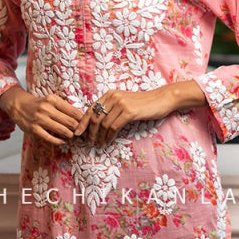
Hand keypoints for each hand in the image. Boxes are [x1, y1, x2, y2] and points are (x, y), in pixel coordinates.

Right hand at [0, 87, 82, 145]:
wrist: (19, 106)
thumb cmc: (39, 104)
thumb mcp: (51, 101)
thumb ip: (64, 108)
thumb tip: (81, 119)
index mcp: (53, 100)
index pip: (73, 111)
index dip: (83, 120)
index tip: (87, 125)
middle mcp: (47, 108)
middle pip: (70, 122)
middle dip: (78, 130)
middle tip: (83, 134)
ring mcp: (40, 119)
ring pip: (62, 130)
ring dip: (70, 136)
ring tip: (73, 137)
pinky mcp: (34, 129)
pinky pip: (51, 138)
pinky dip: (59, 141)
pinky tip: (63, 141)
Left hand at [74, 82, 205, 146]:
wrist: (161, 100)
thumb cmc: (143, 104)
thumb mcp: (124, 103)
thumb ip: (111, 109)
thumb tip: (97, 124)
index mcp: (109, 94)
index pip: (91, 109)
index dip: (82, 122)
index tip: (77, 133)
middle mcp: (113, 97)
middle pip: (95, 117)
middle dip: (89, 132)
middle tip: (88, 143)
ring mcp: (121, 103)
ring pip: (103, 124)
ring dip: (99, 137)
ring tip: (98, 145)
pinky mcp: (129, 112)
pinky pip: (114, 127)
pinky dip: (109, 136)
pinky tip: (108, 141)